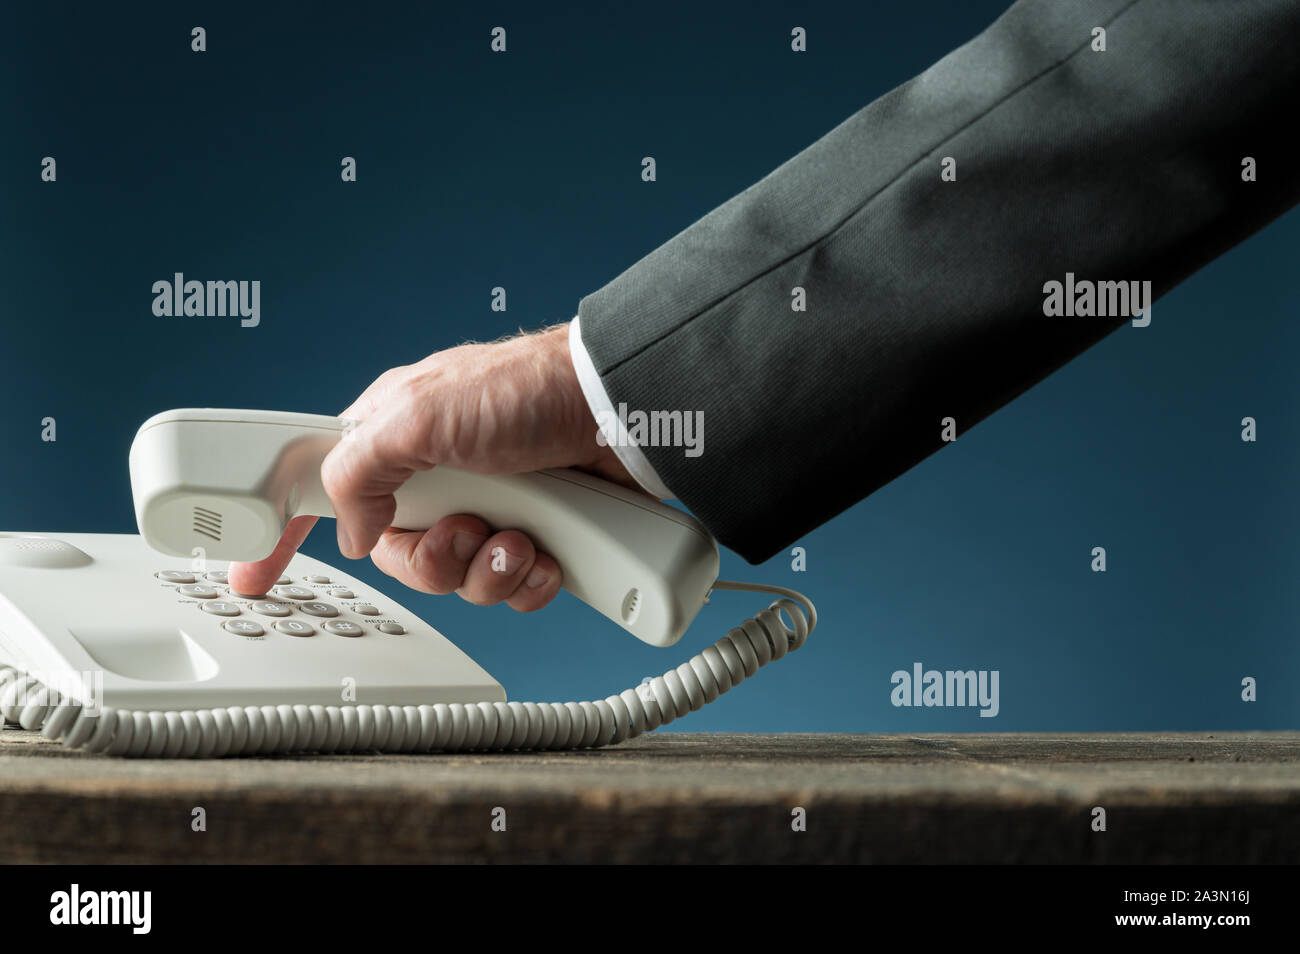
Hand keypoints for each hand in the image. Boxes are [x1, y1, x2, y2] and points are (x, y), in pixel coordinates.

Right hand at [226, 325, 640, 610]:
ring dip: (489, 572)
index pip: (323, 493)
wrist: (622, 412)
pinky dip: (530, 582)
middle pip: (401, 557)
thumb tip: (354, 534)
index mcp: (396, 441)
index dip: (286, 536)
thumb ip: (358, 470)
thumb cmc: (526, 390)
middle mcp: (439, 479)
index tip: (253, 576)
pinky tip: (550, 554)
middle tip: (465, 529)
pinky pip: (512, 592)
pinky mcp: (539, 536)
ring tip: (521, 538)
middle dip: (433, 560)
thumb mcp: (418, 415)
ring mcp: (491, 509)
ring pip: (458, 582)